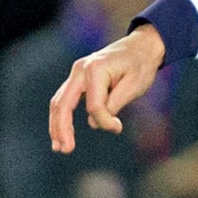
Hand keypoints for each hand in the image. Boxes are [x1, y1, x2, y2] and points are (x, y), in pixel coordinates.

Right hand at [49, 25, 165, 151]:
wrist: (140, 47)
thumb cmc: (140, 66)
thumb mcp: (134, 85)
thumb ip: (115, 103)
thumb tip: (93, 123)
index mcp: (95, 69)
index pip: (94, 105)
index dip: (105, 121)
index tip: (118, 127)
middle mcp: (80, 70)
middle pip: (63, 103)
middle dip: (62, 128)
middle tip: (65, 150)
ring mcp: (76, 74)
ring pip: (59, 102)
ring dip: (57, 126)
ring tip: (59, 147)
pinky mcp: (78, 80)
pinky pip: (64, 100)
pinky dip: (61, 117)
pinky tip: (61, 134)